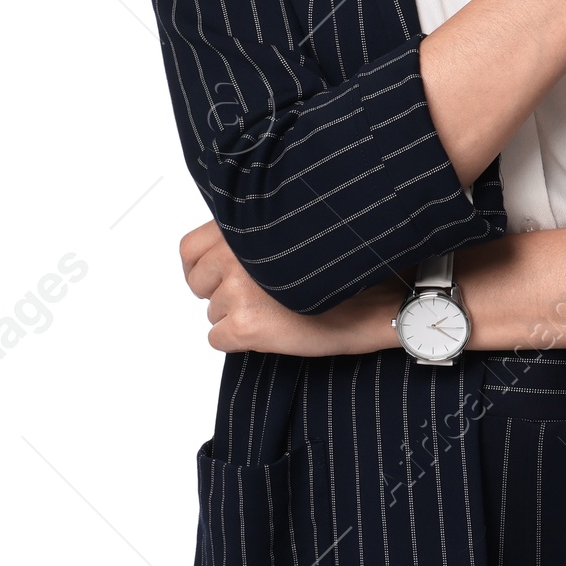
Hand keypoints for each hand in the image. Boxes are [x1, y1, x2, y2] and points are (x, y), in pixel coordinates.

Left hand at [179, 219, 400, 356]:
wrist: (376, 299)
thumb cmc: (344, 262)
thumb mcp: (293, 229)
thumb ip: (254, 233)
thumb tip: (221, 253)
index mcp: (245, 225)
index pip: (190, 248)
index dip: (203, 265)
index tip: (218, 275)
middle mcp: (235, 252)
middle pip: (199, 282)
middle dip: (221, 291)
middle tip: (256, 296)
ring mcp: (238, 288)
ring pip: (212, 311)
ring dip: (236, 315)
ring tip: (276, 308)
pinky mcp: (245, 324)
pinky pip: (217, 339)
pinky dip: (239, 340)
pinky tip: (272, 329)